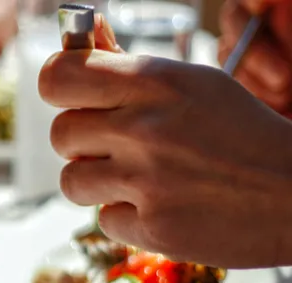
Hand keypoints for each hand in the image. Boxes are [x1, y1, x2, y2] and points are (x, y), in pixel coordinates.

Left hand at [41, 18, 291, 268]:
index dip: (59, 86)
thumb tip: (80, 38)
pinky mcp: (154, 227)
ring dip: (97, 183)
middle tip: (120, 145)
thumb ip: (127, 68)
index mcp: (156, 84)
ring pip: (71, 181)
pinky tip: (164, 205)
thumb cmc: (240, 133)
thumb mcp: (192, 84)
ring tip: (141, 178)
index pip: (58, 77)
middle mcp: (145, 129)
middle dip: (84, 142)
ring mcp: (147, 181)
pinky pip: (103, 219)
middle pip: (60, 134)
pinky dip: (128, 216)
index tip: (72, 96)